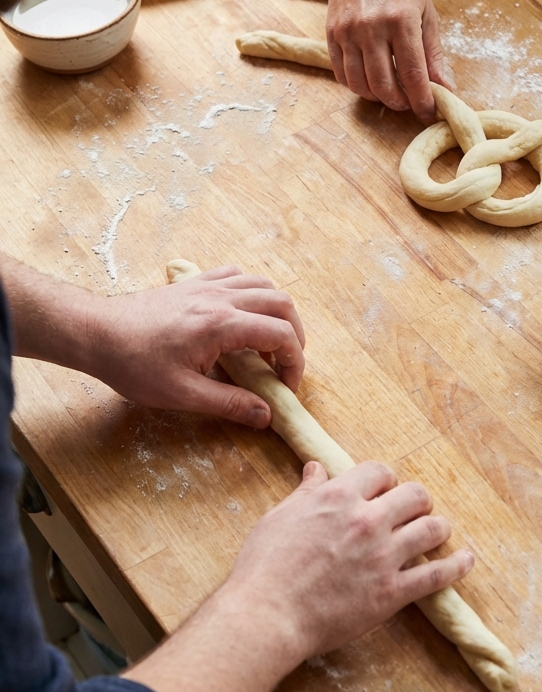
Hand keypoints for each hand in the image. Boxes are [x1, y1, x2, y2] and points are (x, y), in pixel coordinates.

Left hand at [85, 265, 304, 427]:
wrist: (97, 333)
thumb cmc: (133, 364)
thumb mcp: (182, 394)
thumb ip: (229, 403)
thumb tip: (266, 415)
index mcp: (222, 324)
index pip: (280, 335)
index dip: (294, 362)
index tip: (286, 386)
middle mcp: (220, 298)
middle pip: (281, 303)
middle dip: (294, 335)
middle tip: (286, 364)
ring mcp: (206, 286)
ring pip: (262, 284)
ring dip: (276, 311)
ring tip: (267, 342)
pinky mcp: (193, 283)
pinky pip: (235, 276)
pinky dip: (251, 293)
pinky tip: (241, 316)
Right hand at [225, 460, 474, 661]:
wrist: (267, 613)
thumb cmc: (265, 565)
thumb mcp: (281, 516)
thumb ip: (307, 492)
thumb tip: (317, 469)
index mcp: (340, 497)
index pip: (380, 472)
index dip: (384, 480)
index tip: (383, 490)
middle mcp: (368, 520)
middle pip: (414, 495)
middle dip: (415, 501)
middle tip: (411, 511)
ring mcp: (384, 556)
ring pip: (432, 529)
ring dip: (438, 527)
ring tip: (437, 531)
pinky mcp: (392, 592)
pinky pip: (436, 575)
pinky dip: (456, 567)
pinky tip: (466, 561)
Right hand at [325, 0, 455, 121]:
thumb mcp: (426, 11)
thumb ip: (433, 53)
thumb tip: (445, 88)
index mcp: (401, 21)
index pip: (413, 75)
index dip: (422, 101)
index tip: (429, 112)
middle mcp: (372, 28)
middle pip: (384, 86)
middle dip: (400, 103)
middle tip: (410, 102)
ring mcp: (348, 32)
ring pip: (360, 85)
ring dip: (378, 98)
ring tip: (391, 93)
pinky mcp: (331, 33)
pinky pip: (341, 74)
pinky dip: (357, 86)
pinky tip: (370, 82)